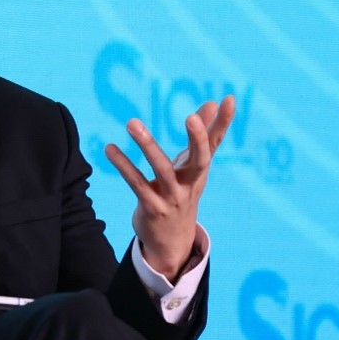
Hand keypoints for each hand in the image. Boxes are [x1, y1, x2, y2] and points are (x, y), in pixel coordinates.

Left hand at [103, 95, 235, 280]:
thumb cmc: (181, 192)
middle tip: (191, 116)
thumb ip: (200, 135)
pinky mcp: (152, 207)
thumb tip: (213, 103)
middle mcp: (191, 183)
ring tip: (132, 123)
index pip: (215, 143)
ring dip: (148, 146)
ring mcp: (172, 197)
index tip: (228, 99)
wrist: (172, 240)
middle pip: (200, 160)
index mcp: (200, 169)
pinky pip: (137, 184)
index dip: (223, 123)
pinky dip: (123, 166)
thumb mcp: (191, 166)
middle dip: (197, 139)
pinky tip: (110, 148)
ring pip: (162, 171)